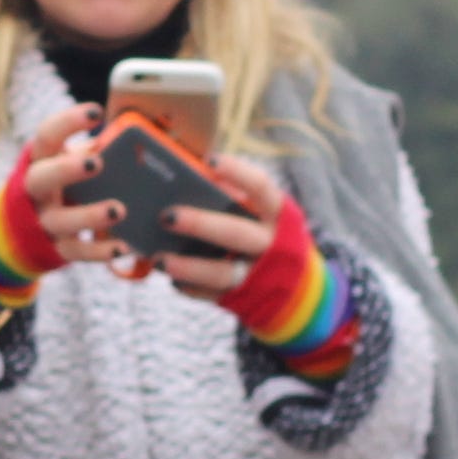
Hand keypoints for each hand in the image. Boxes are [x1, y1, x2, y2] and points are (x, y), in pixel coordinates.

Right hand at [15, 105, 115, 269]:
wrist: (21, 232)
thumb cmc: (59, 185)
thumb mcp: (66, 163)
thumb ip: (92, 151)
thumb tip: (133, 137)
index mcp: (40, 161)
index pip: (47, 136)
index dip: (68, 122)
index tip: (96, 111)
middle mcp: (36, 192)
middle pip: (42, 178)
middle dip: (67, 169)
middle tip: (97, 163)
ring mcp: (43, 222)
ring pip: (61, 220)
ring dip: (89, 215)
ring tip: (119, 211)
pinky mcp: (55, 249)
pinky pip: (77, 251)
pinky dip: (100, 251)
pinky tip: (124, 247)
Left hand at [148, 153, 283, 308]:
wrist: (299, 289)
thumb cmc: (267, 236)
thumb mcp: (265, 215)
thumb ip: (237, 198)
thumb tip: (194, 176)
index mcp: (278, 214)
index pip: (261, 187)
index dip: (238, 172)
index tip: (210, 159)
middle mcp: (271, 244)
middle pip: (235, 233)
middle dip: (200, 224)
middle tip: (167, 216)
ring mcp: (258, 275)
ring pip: (221, 273)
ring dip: (189, 266)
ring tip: (159, 259)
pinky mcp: (243, 299)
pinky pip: (212, 294)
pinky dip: (190, 288)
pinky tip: (172, 279)